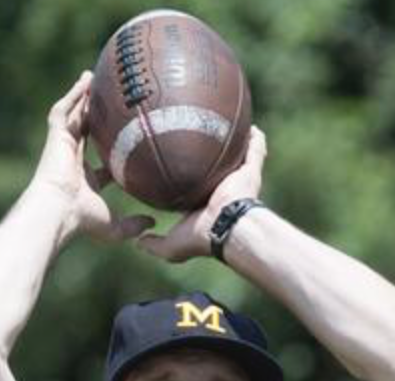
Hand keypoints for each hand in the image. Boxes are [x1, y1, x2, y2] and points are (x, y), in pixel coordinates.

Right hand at [33, 74, 153, 243]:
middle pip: (86, 129)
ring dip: (83, 96)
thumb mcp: (116, 226)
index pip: (100, 157)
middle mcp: (73, 159)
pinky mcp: (56, 135)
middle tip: (108, 97)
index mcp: (86, 177)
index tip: (124, 136)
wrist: (60, 210)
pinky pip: (64, 108)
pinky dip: (73, 94)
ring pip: (74, 114)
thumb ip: (134, 225)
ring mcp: (63, 145)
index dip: (110, 146)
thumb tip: (153, 223)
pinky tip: (84, 81)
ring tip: (94, 78)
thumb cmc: (84, 220)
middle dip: (94, 113)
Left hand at [137, 126, 268, 263]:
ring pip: (236, 155)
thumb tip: (138, 242)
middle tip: (198, 128)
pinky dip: (256, 139)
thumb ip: (154, 245)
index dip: (186, 171)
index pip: (193, 183)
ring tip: (226, 121)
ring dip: (234, 141)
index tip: (175, 157)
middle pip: (214, 166)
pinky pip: (255, 150)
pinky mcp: (251, 172)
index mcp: (203, 201)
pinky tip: (252, 126)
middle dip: (208, 151)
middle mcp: (221, 187)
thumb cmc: (201, 237)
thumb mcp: (171, 246)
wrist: (227, 229)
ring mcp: (237, 179)